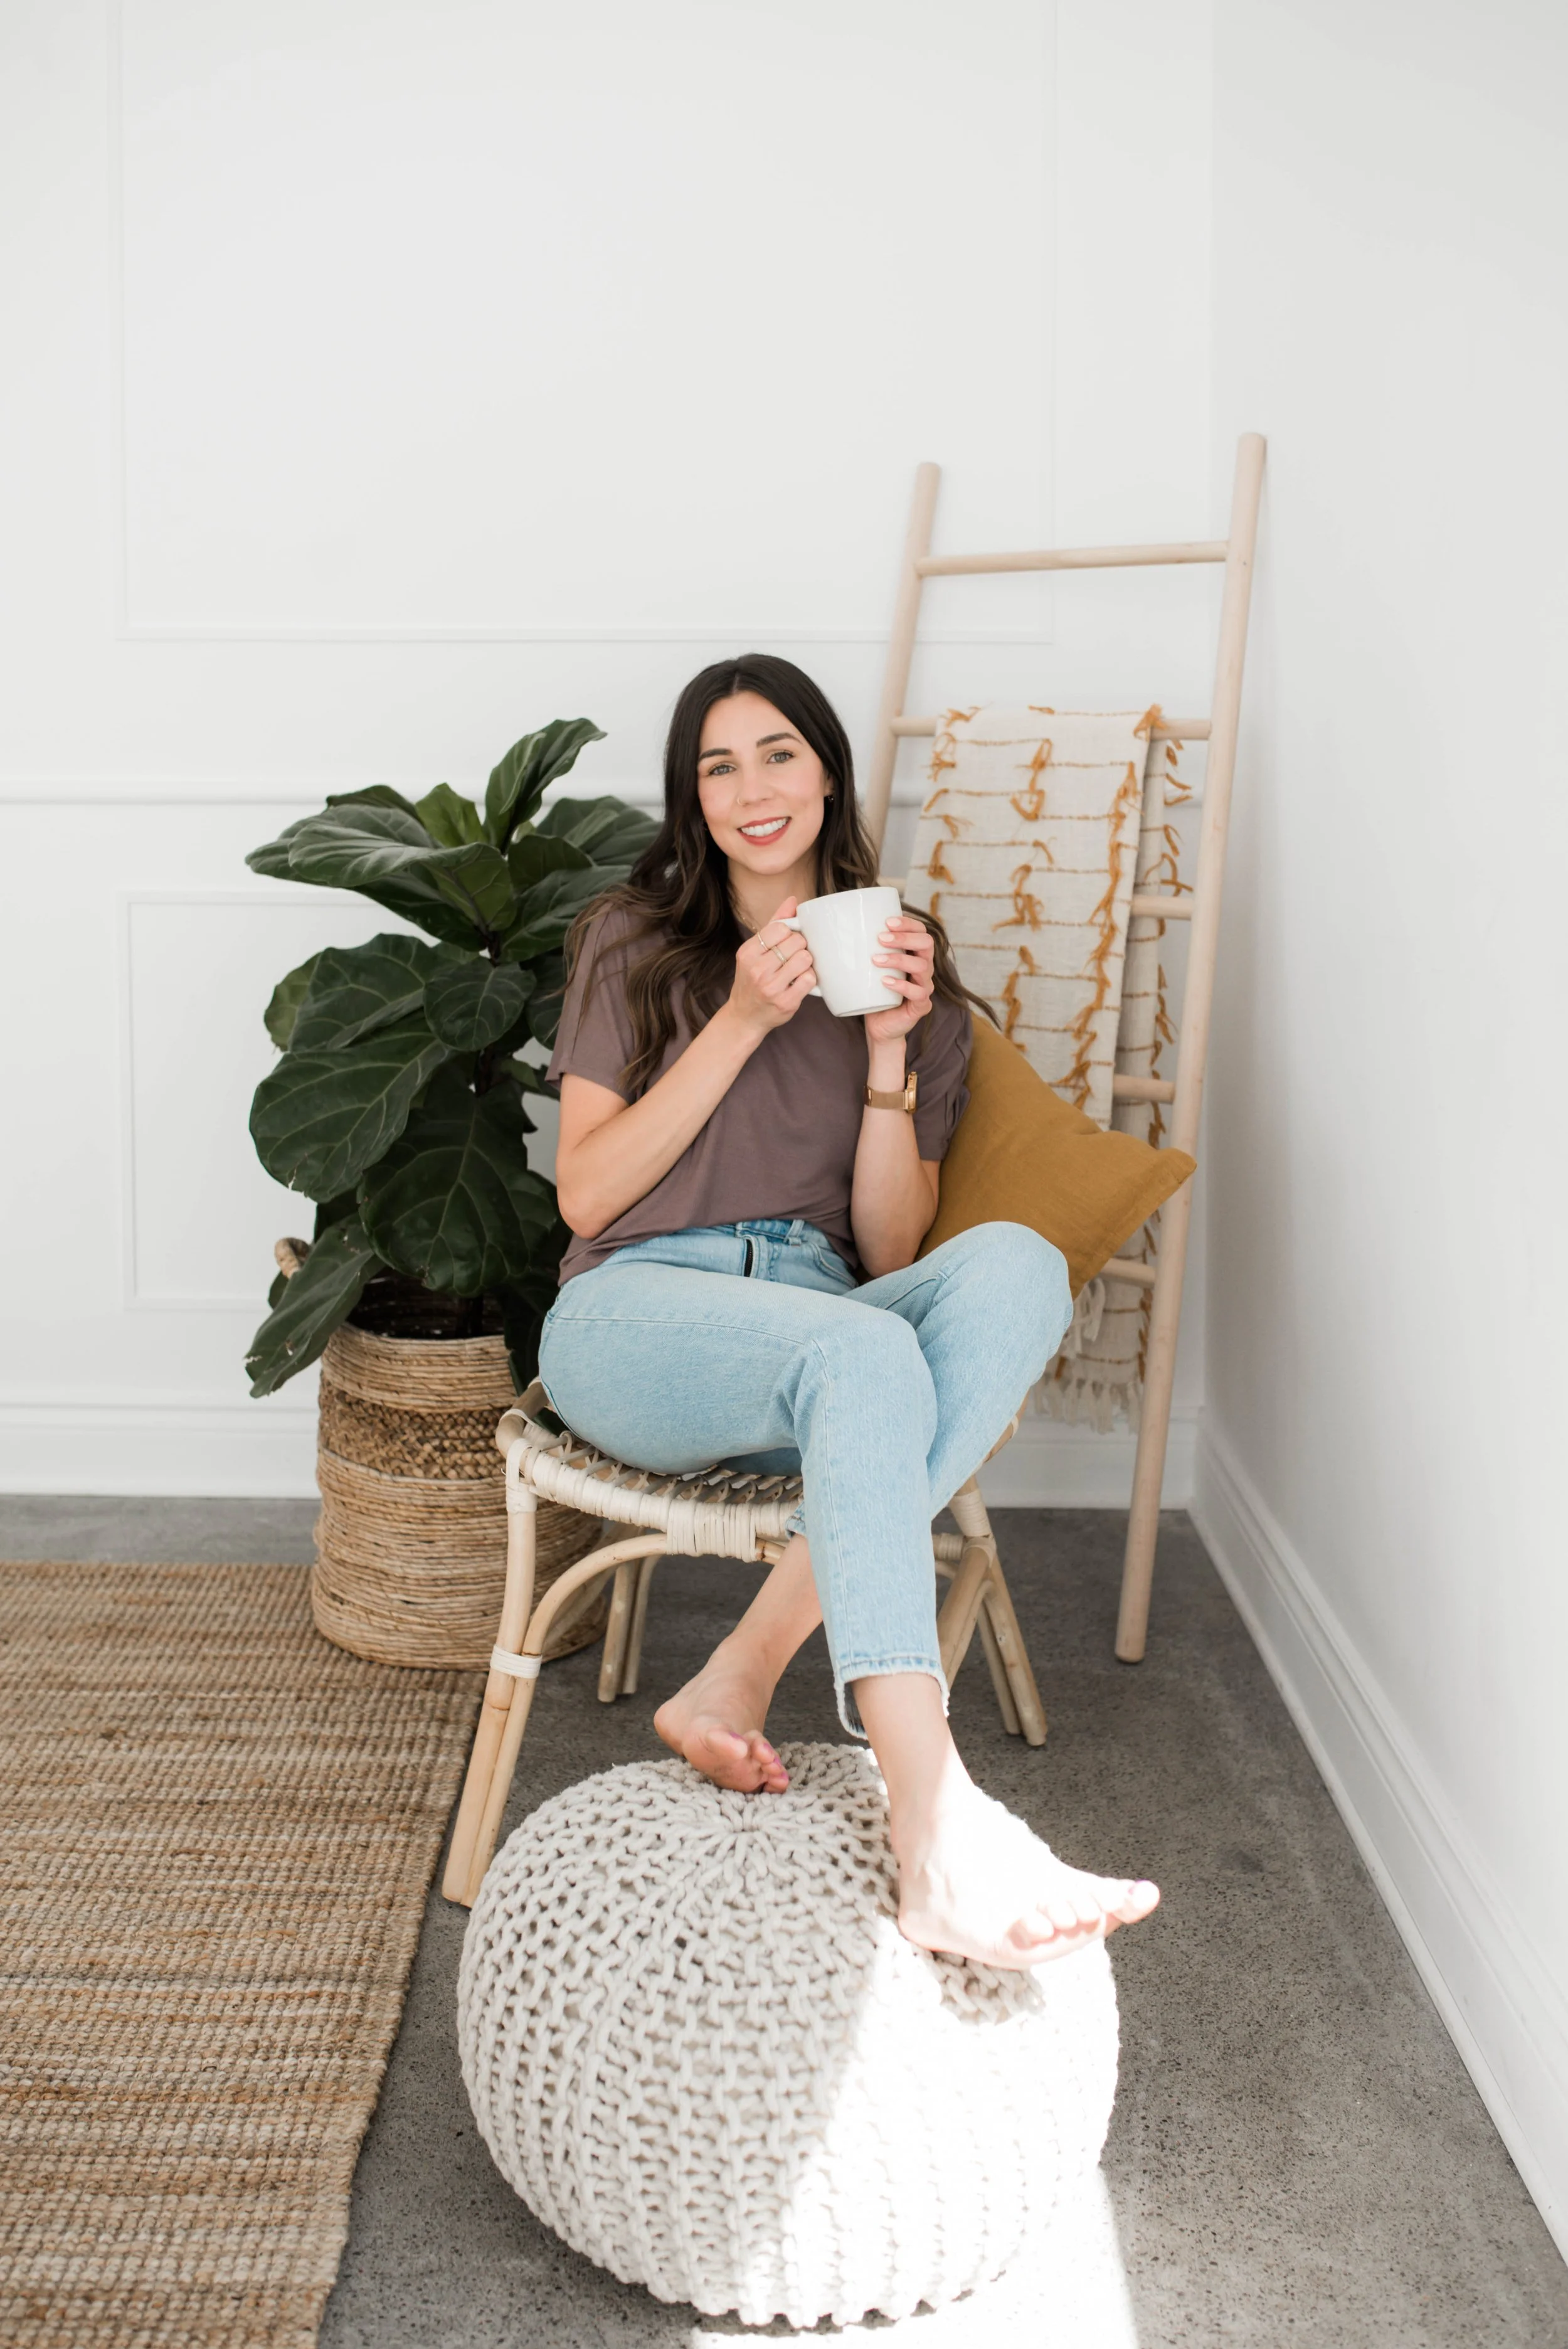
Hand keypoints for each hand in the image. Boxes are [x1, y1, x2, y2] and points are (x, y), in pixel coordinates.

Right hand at [726, 897, 816, 1035]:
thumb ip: (774, 925)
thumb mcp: (755, 951)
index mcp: (748, 952)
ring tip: (797, 969)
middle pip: (796, 942)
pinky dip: (809, 979)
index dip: (790, 932)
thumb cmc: (752, 980)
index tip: (787, 942)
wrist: (745, 1016)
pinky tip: (800, 982)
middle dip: (800, 947)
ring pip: (805, 959)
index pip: (781, 928)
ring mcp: (771, 987)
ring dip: (806, 963)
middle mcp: (757, 969)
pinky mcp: (785, 1002)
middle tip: (793, 957)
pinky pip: (809, 979)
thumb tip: (793, 901)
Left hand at [865, 912, 934, 1045]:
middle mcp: (923, 968)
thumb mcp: (867, 969)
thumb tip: (830, 933)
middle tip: (881, 938)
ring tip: (876, 960)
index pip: (921, 931)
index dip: (908, 923)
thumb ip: (860, 951)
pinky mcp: (921, 1006)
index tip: (887, 922)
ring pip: (922, 967)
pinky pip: (919, 993)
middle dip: (904, 937)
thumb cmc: (873, 994)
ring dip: (898, 959)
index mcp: (914, 955)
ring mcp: (924, 987)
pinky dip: (902, 986)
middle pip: (926, 943)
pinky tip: (885, 982)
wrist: (878, 1027)